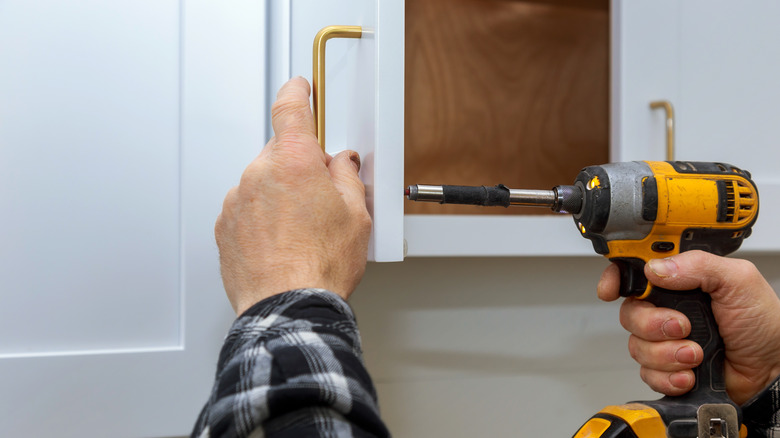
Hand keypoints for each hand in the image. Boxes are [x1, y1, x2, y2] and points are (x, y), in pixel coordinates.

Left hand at [215, 77, 371, 314]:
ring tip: (302, 232)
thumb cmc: (320, 267)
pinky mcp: (225, 226)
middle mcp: (259, 174)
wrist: (289, 307)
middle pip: (281, 152)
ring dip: (281, 195)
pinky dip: (263, 217)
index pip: (291, 109)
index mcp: (294, 162)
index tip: (300, 86)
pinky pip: (247, 208)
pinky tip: (284, 243)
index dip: (297, 92)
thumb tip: (342, 164)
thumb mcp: (356, 215)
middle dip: (301, 167)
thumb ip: (347, 177)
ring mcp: (238, 200)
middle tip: (322, 199)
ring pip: (264, 182)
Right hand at [598, 250, 779, 403]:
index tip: (611, 289)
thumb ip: (698, 265)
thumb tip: (657, 269)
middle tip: (681, 326)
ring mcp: (666, 340)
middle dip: (653, 324)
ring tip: (695, 353)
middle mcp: (669, 309)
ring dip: (666, 353)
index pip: (636, 272)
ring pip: (637, 345)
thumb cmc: (764, 327)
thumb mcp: (738, 281)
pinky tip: (690, 373)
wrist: (772, 372)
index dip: (616, 278)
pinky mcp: (667, 368)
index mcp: (681, 281)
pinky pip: (647, 372)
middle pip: (630, 312)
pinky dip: (668, 376)